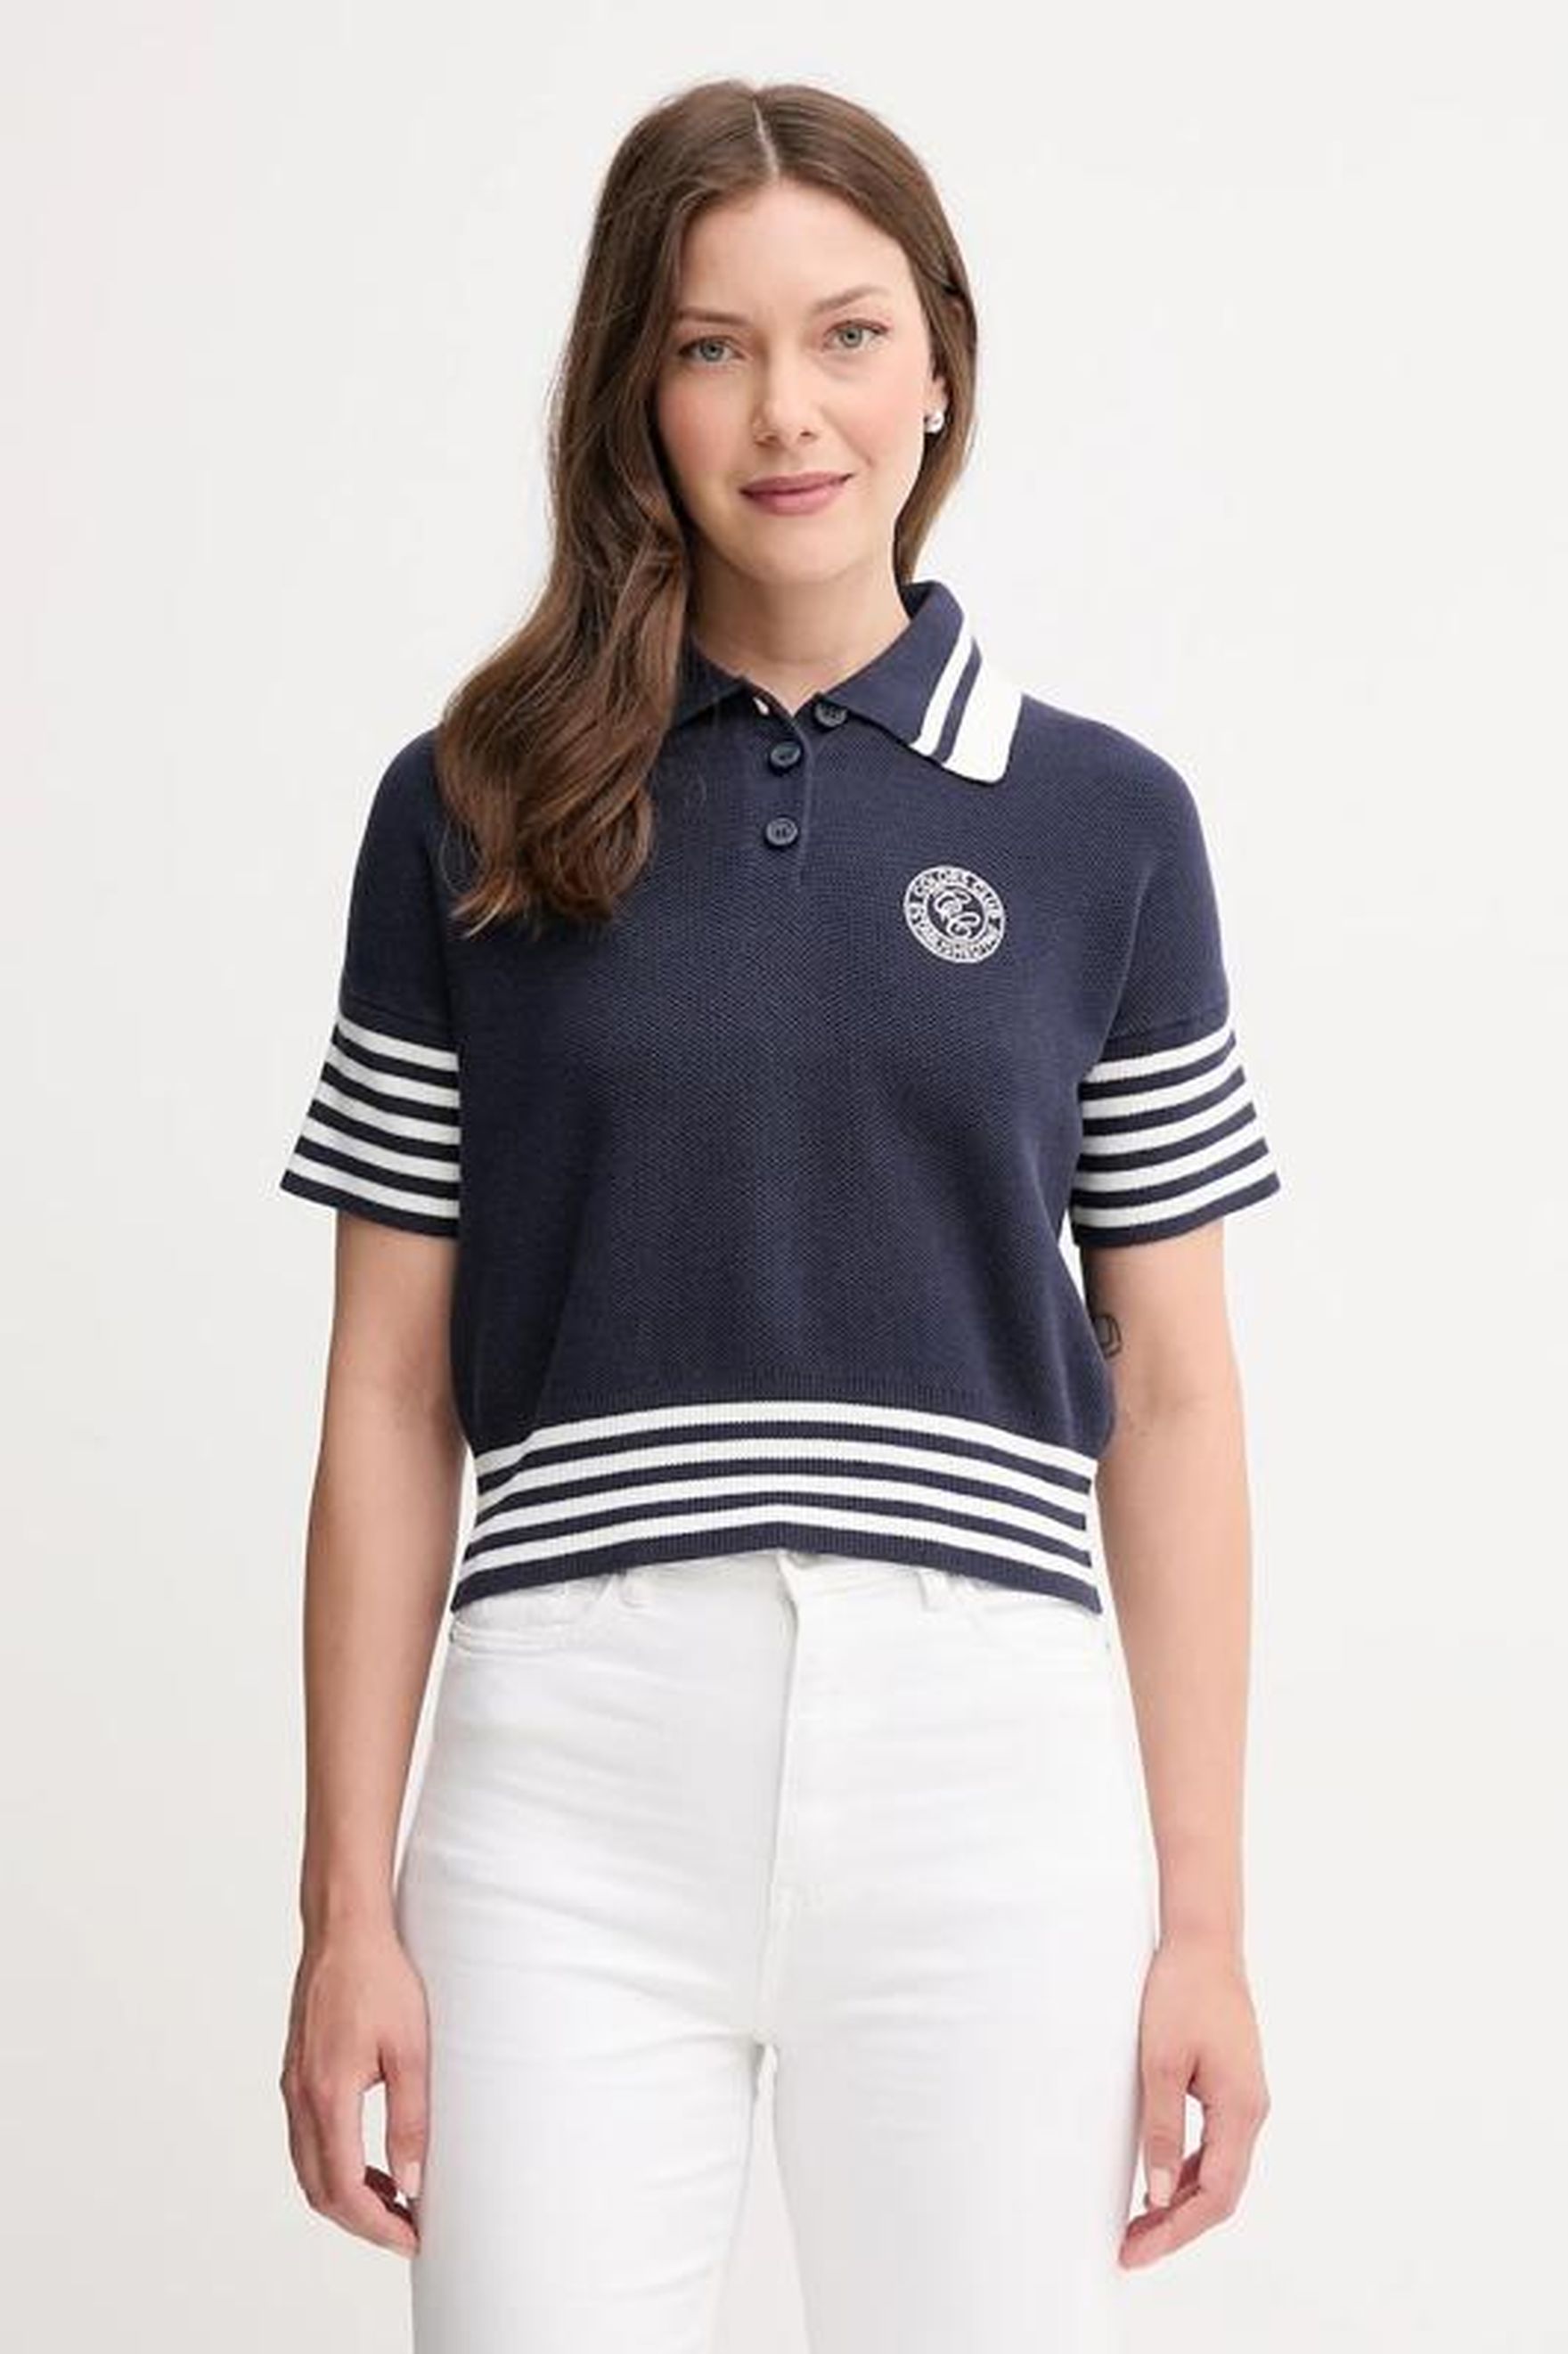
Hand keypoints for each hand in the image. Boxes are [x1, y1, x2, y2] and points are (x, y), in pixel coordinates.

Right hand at [279, 1921, 429, 2256]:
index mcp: (327, 2095)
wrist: (343, 1929)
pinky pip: (307, 2140)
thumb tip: (411, 2182)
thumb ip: (410, 2118)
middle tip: (405, 2229)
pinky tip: (369, 2160)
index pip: (344, 2189)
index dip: (377, 2225)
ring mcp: (293, 2086)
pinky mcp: (297, 2073)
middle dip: (361, 2221)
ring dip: (346, 2196)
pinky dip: (334, 2165)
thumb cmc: (380, 1978)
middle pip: (319, 2190)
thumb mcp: (411, 2049)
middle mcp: (300, 2097)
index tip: (412, 2237)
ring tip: (393, 2201)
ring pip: (309, 2168)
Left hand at [1119, 1932, 1269, 2268]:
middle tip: (1131, 2247)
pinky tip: (1158, 2180)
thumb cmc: (1183, 1992)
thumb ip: (1161, 2129)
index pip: (1214, 2196)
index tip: (1137, 2250)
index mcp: (1240, 2110)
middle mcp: (1251, 2112)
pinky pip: (1214, 2146)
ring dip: (1180, 2202)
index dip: (1175, 2231)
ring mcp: (1244, 2100)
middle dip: (1177, 2226)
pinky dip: (1186, 2171)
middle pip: (1220, 2192)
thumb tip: (1157, 2194)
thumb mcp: (1161, 2063)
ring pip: (1218, 2171)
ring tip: (1138, 2224)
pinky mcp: (1232, 2088)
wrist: (1204, 1942)